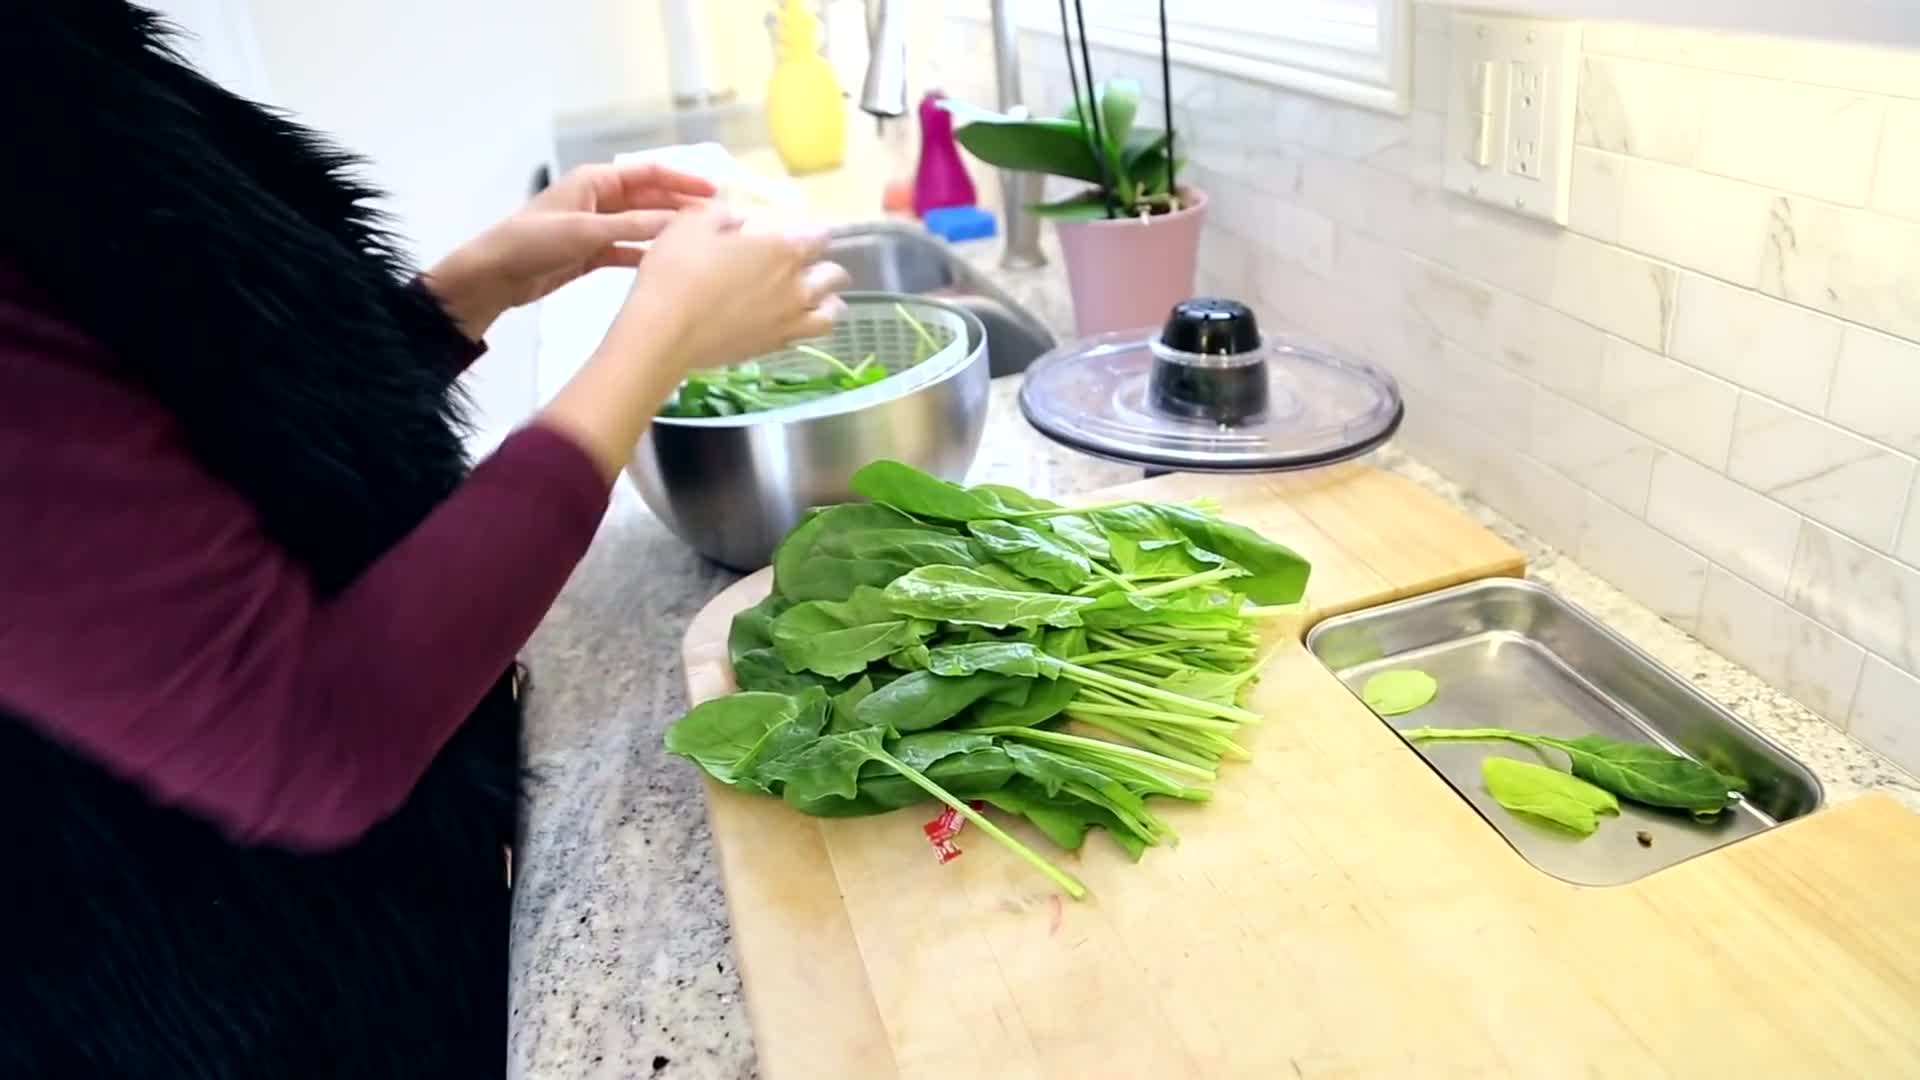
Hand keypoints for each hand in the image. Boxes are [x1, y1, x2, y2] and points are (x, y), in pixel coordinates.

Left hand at [425, 161, 716, 338]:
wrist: (496, 274)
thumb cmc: (535, 241)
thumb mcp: (585, 230)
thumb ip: (633, 226)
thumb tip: (678, 220)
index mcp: (596, 180)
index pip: (649, 173)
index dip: (683, 180)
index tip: (715, 192)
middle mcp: (600, 199)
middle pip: (650, 198)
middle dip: (682, 205)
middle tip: (719, 219)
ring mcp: (597, 226)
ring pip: (643, 225)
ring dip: (669, 230)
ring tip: (704, 241)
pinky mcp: (593, 253)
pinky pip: (629, 250)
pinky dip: (648, 255)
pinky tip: (671, 264)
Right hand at [537, 208, 850, 479]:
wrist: (666, 331)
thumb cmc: (679, 270)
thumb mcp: (694, 223)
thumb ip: (724, 215)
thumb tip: (741, 219)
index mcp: (782, 248)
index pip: (820, 237)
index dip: (813, 233)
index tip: (801, 234)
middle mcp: (796, 285)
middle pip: (834, 275)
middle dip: (824, 267)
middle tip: (806, 267)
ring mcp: (790, 320)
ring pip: (832, 311)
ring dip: (827, 301)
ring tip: (812, 299)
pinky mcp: (776, 346)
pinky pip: (809, 336)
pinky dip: (807, 326)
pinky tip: (791, 320)